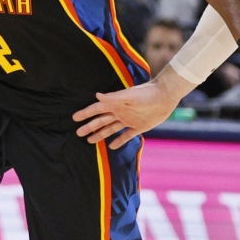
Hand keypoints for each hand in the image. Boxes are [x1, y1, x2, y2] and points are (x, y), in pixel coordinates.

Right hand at [73, 65, 195, 148]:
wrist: (165, 96)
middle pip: (101, 121)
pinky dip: (119, 141)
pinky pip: (126, 135)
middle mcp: (120, 112)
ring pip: (111, 128)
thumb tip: (97, 95)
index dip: (85, 113)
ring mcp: (129, 119)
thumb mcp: (129, 95)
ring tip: (90, 141)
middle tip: (78, 133)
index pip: (96, 109)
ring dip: (101, 134)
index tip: (74, 118)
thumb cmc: (147, 93)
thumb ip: (113, 97)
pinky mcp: (139, 126)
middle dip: (89, 127)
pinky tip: (112, 146)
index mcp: (115, 103)